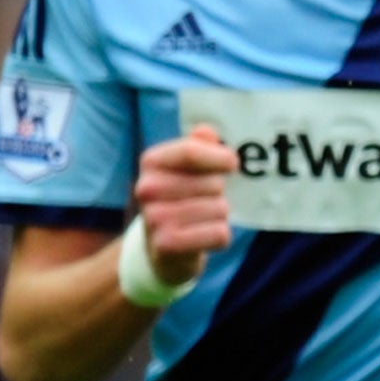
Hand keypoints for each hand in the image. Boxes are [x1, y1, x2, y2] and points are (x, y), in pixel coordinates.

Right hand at [131, 124, 237, 286]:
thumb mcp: (188, 169)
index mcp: (151, 162)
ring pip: (220, 209)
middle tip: (201, 202)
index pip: (190, 150)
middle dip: (218, 193)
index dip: (220, 157)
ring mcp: (154, 218)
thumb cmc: (182, 199)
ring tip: (200, 221)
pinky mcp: (167, 244)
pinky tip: (202, 239)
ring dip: (219, 216)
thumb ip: (199, 147)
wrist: (163, 248)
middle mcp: (147, 188)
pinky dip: (220, 237)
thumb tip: (205, 131)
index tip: (233, 164)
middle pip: (213, 183)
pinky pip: (219, 233)